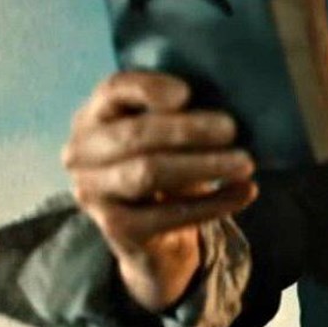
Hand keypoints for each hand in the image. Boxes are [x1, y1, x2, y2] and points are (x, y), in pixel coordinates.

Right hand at [61, 70, 257, 309]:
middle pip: (135, 133)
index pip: (113, 89)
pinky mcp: (117, 228)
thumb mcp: (169, 136)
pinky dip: (214, 202)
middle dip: (188, 129)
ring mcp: (93, 193)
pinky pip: (170, 213)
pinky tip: (246, 191)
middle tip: (232, 129)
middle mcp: (81, 153)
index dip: (149, 88)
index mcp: (94, 116)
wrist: (156, 238)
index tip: (187, 93)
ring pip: (149, 172)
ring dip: (203, 164)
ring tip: (245, 163)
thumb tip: (228, 104)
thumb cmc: (167, 169)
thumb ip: (181, 115)